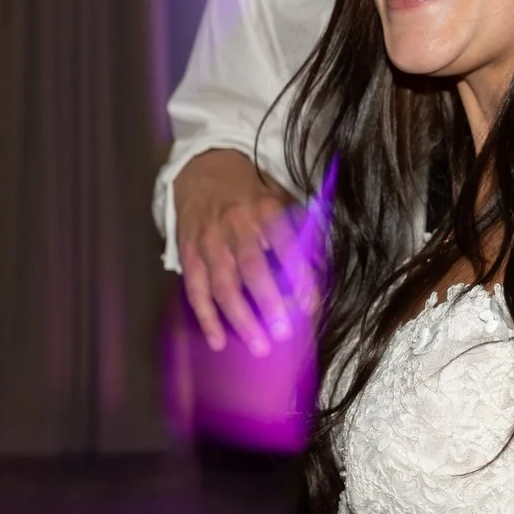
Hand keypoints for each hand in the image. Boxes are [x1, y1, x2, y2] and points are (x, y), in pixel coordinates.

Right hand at [173, 147, 317, 356]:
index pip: (285, 245)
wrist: (202, 168)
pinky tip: (218, 340)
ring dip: (240, 318)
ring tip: (258, 345)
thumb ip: (301, 230)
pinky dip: (206, 317)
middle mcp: (236, 226)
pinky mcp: (189, 254)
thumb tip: (324, 265)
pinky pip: (195, 289)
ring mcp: (209, 241)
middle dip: (267, 303)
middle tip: (283, 332)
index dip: (298, 275)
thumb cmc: (250, 191)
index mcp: (265, 210)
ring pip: (222, 285)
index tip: (310, 304)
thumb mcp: (280, 197)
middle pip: (251, 269)